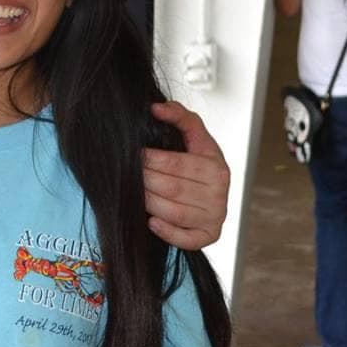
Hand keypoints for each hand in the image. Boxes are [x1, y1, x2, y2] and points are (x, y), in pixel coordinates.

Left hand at [144, 102, 230, 249]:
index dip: (151, 159)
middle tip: (127, 173)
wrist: (212, 192)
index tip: (135, 154)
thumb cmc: (199, 163)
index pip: (176, 163)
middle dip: (145, 180)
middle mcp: (219, 194)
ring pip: (173, 212)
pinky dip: (166, 231)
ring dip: (149, 203)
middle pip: (171, 188)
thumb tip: (156, 108)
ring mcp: (215, 217)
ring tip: (134, 194)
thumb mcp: (195, 137)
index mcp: (216, 167)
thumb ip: (179, 116)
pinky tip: (151, 220)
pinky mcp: (208, 236)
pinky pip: (185, 238)